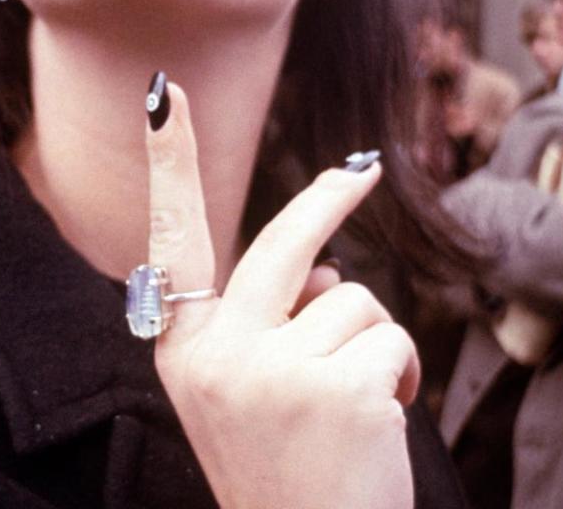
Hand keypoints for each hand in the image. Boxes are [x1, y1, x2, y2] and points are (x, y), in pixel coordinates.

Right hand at [147, 82, 418, 508]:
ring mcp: (270, 371)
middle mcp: (213, 352)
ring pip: (351, 298)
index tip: (163, 94)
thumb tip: (328, 269)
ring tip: (348, 406)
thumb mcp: (240, 388)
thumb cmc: (280, 469)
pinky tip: (375, 425)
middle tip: (357, 170)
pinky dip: (400, 374)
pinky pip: (390, 337)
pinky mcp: (335, 389)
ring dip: (366, 342)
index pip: (172, 235)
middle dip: (327, 199)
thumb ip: (263, 321)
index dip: (168, 160)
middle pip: (284, 243)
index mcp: (181, 345)